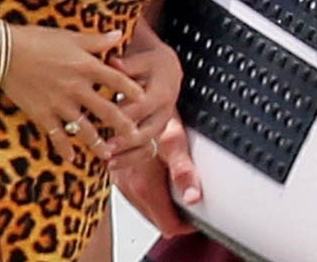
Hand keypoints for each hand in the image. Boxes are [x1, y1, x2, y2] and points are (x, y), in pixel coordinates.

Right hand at [1, 24, 144, 164]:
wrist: (6, 52)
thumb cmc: (39, 39)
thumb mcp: (71, 36)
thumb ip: (97, 40)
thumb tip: (120, 34)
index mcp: (86, 66)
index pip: (116, 79)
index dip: (131, 89)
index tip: (144, 98)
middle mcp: (77, 87)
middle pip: (105, 109)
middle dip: (121, 124)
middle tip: (134, 135)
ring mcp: (59, 104)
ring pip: (83, 127)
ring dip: (96, 142)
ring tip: (107, 154)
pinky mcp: (42, 114)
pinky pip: (57, 136)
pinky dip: (64, 148)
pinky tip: (72, 158)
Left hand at [108, 34, 183, 160]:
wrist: (166, 66)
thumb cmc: (150, 60)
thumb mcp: (142, 56)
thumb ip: (128, 64)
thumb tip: (113, 63)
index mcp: (162, 90)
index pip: (142, 106)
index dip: (124, 114)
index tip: (104, 121)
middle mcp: (165, 110)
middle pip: (147, 130)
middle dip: (125, 141)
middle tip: (105, 147)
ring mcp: (162, 123)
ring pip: (148, 145)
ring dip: (127, 155)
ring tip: (107, 161)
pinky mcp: (156, 132)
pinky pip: (147, 151)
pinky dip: (130, 160)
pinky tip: (112, 165)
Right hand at [111, 112, 202, 235]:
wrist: (129, 92)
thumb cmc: (150, 110)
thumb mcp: (173, 140)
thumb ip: (183, 170)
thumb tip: (193, 197)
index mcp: (143, 186)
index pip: (168, 224)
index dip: (187, 223)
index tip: (199, 215)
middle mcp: (129, 186)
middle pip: (157, 217)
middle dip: (175, 212)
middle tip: (192, 196)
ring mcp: (121, 179)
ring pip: (146, 205)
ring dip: (162, 199)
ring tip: (178, 183)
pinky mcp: (117, 170)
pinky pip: (135, 190)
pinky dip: (149, 188)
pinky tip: (160, 171)